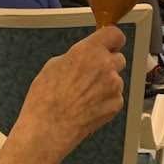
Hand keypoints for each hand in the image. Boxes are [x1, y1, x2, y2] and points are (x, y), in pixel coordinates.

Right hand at [19, 26, 125, 163]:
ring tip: (84, 96)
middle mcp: (106, 66)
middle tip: (90, 74)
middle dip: (107, 64)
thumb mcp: (53, 66)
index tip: (106, 44)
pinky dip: (105, 100)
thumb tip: (84, 59)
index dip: (111, 40)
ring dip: (105, 84)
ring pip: (116, 79)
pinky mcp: (116, 105)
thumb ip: (75, 58)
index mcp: (89, 51)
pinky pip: (115, 97)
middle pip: (118, 58)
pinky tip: (88, 107)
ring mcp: (114, 87)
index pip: (115, 35)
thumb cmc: (44, 97)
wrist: (49, 128)